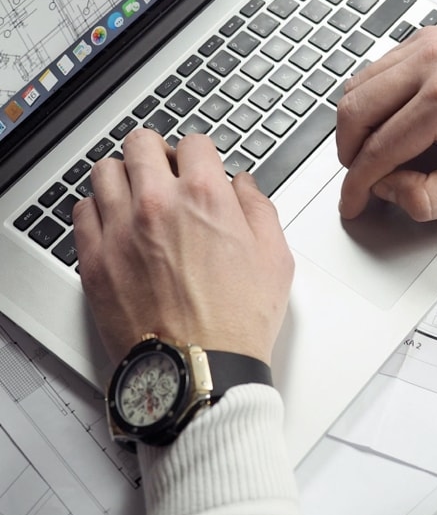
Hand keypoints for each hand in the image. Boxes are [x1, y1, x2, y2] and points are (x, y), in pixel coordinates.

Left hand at [72, 129, 293, 365]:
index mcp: (204, 197)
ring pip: (105, 171)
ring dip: (123, 175)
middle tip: (164, 169)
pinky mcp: (96, 261)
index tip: (198, 165)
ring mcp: (120, 231)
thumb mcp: (275, 257)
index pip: (193, 142)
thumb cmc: (237, 322)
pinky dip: (97, 209)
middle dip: (156, 151)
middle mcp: (157, 205)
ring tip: (135, 193)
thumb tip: (243, 186)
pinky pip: (82, 212)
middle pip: (141, 143)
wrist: (200, 372)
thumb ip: (259, 208)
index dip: (200, 153)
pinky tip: (114, 222)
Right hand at [336, 26, 436, 220]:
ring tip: (369, 151)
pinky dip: (368, 98)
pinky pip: (374, 69)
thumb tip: (387, 188)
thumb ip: (430, 198)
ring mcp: (426, 45)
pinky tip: (383, 119)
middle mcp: (431, 63)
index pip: (379, 149)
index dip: (357, 184)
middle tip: (357, 176)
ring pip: (356, 86)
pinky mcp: (425, 39)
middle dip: (347, 152)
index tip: (352, 201)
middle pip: (354, 111)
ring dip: (354, 125)